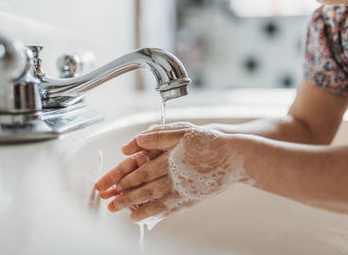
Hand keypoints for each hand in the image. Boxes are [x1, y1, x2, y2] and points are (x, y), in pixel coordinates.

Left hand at [95, 123, 250, 221]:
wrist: (237, 157)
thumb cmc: (210, 142)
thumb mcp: (182, 132)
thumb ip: (157, 137)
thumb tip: (133, 145)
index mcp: (170, 160)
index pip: (142, 173)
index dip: (125, 180)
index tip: (113, 187)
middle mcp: (176, 178)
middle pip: (147, 190)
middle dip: (128, 199)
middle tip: (113, 206)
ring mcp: (186, 190)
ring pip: (160, 203)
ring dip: (143, 210)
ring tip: (130, 217)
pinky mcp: (196, 197)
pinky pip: (176, 208)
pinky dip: (164, 214)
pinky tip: (156, 217)